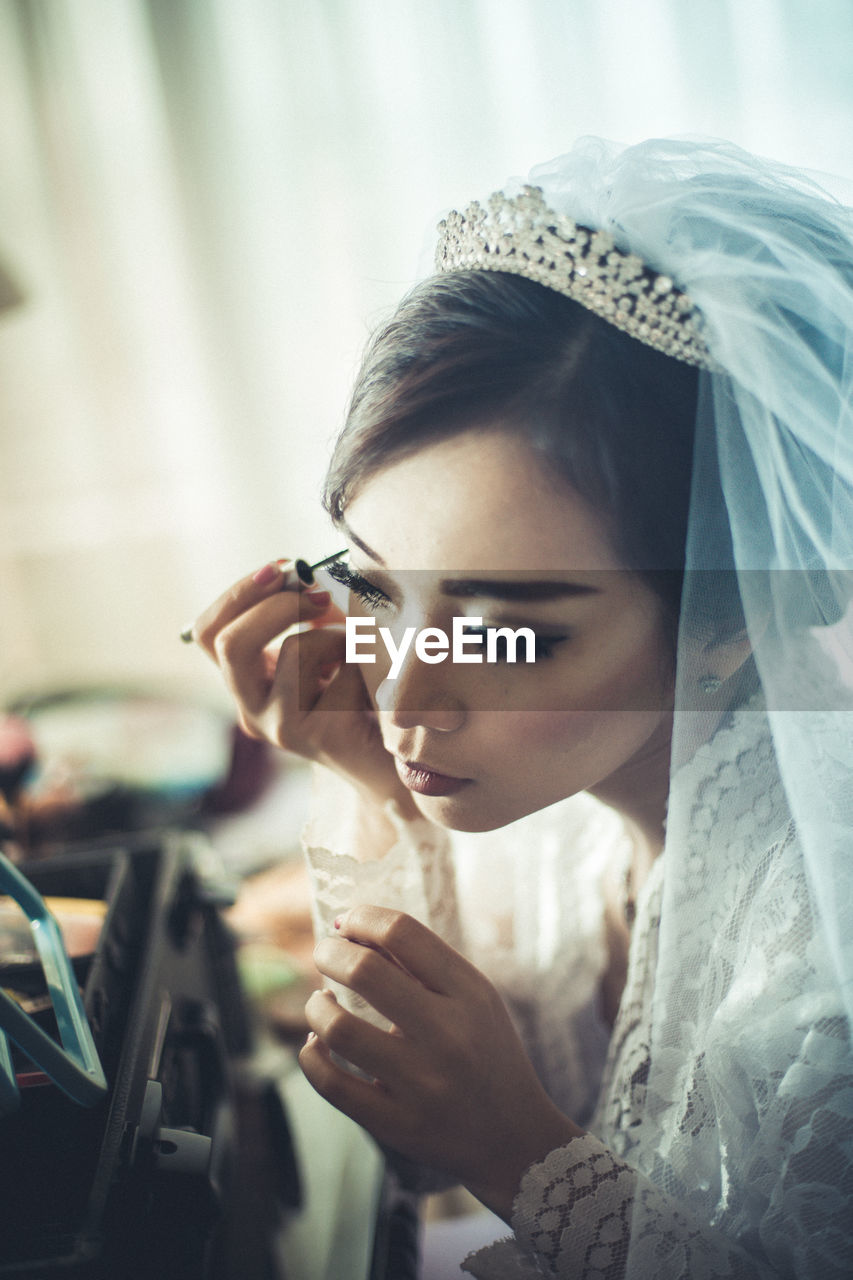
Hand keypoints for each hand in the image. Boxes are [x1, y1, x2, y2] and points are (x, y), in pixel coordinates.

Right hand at [190, 561, 416, 813]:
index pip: (208, 633)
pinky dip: (359, 660)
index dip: (238, 594)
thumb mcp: (326, 643)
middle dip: (274, 605)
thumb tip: (301, 573)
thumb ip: (307, 611)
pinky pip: (336, 672)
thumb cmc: (361, 690)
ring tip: (358, 652)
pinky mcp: (312, 735)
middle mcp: (250, 708)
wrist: (393, 757)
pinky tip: (371, 684)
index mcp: (246, 681)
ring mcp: (277, 726)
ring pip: (292, 651)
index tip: (281, 567)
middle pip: (228, 643)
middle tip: (317, 592)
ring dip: (334, 635)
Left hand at [299, 906, 581, 1220]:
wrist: (514, 1138)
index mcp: (469, 994)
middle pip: (365, 971)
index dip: (363, 917)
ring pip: (339, 1028)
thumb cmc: (484, 1053)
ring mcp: (421, 1084)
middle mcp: (447, 1035)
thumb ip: (422, 965)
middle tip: (324, 954)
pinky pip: (332, 1084)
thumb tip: (353, 929)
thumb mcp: (474, 999)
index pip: (403, 933)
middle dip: (329, 952)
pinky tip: (316, 1043)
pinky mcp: (397, 1125)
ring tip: (321, 1002)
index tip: (346, 922)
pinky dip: (311, 1055)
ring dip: (317, 1006)